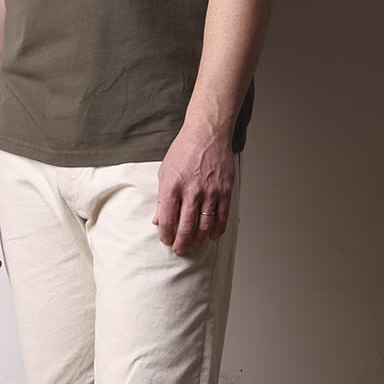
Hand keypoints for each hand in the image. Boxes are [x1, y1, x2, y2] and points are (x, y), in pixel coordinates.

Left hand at [153, 126, 234, 254]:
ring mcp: (210, 192)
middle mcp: (191, 192)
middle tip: (179, 249)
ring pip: (205, 226)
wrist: (207, 134)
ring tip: (194, 243)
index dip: (166, 235)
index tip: (166, 240)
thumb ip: (162, 198)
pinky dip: (217, 230)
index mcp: (173, 187)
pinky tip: (212, 236)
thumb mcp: (165, 172)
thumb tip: (158, 219)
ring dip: (198, 239)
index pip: (167, 221)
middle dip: (181, 243)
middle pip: (186, 228)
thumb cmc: (184, 150)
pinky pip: (222, 217)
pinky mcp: (225, 191)